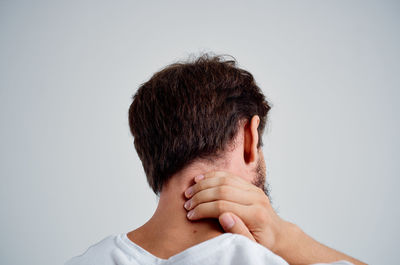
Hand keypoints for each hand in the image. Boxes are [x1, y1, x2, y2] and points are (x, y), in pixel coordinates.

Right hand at [184, 170, 366, 264]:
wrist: (277, 233)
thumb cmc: (263, 242)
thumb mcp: (252, 245)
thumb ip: (239, 232)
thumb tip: (224, 216)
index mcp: (256, 215)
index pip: (223, 206)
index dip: (203, 209)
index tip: (190, 215)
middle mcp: (256, 198)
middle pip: (222, 190)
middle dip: (200, 196)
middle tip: (187, 204)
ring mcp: (253, 189)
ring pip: (224, 180)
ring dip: (204, 184)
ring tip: (189, 192)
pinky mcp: (250, 185)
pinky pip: (229, 176)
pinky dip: (212, 176)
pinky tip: (199, 179)